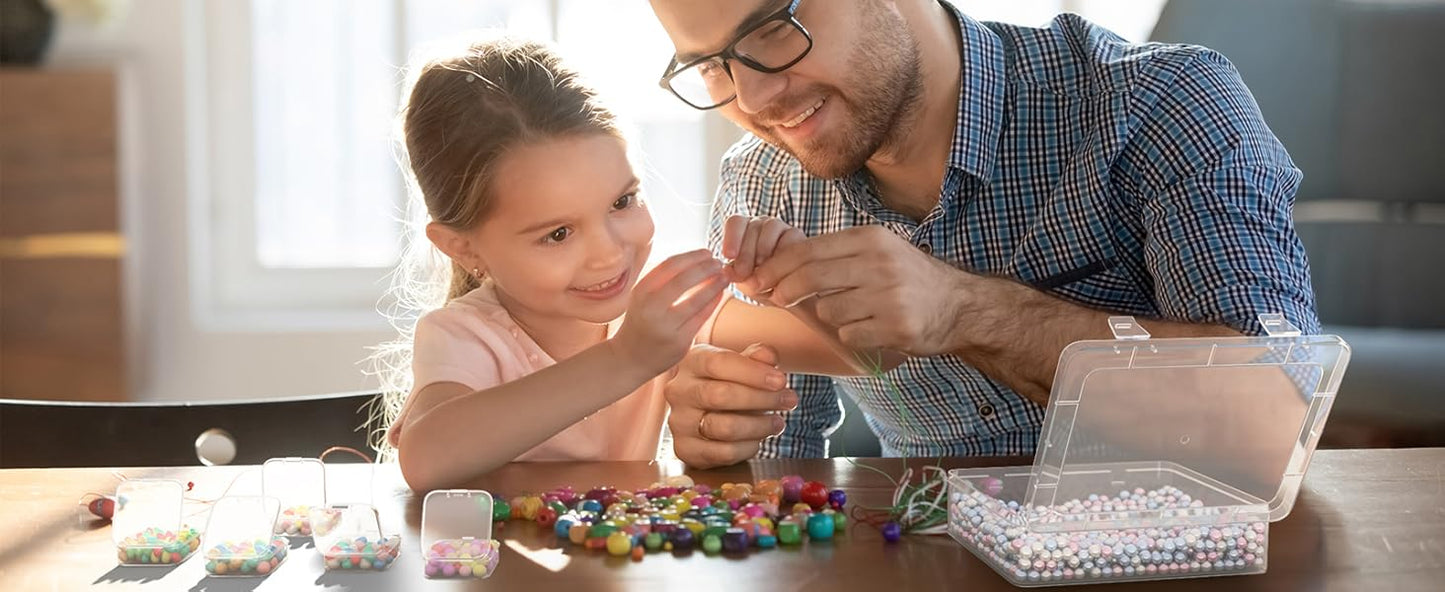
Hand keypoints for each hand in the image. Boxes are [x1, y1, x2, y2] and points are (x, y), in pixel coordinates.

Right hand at [611, 249, 727, 375]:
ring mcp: (665, 326)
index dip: (692, 256)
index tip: (707, 252)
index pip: (670, 265)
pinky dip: (713, 303)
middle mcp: (651, 307)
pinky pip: (701, 318)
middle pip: (684, 279)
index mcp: (641, 291)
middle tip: (719, 263)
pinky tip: (720, 294)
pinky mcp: (679, 342)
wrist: (630, 357)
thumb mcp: (643, 296)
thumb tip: (697, 259)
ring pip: (696, 300)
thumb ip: (663, 279)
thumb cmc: (642, 320)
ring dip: (714, 285)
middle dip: (706, 268)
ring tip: (724, 277)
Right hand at [665, 343, 798, 468]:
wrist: (702, 411)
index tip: (780, 381)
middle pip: (720, 395)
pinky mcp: (685, 449)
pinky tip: (758, 439)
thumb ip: (756, 357)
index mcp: (691, 362)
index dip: (753, 373)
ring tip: (778, 422)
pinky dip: (747, 447)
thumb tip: (769, 358)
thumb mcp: (741, 364)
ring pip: (724, 427)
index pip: (718, 363)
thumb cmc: (726, 382)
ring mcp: (679, 422)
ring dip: (759, 426)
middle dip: (761, 399)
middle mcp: (679, 391)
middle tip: (788, 400)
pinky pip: (723, 453)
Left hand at [720, 215, 804, 296]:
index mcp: (744, 230)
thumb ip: (735, 275)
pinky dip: (783, 253)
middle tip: (743, 273)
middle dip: (746, 252)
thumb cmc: (760, 284)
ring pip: (771, 226)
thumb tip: (728, 270)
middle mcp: (761, 225)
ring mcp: (780, 228)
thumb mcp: (745, 282)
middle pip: (752, 226)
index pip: (735, 223)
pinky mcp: (797, 235)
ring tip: (761, 271)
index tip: (728, 256)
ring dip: (764, 249)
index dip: (731, 237)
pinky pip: (790, 236)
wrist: (787, 292)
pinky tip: (780, 268)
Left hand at [751, 225, 972, 355]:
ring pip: (828, 311)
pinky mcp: (896, 326)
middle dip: (786, 290)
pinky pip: (849, 334)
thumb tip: (778, 267)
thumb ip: (835, 257)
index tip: (759, 280)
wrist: (961, 306)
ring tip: (854, 313)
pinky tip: (872, 329)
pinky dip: (852, 335)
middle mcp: (879, 263)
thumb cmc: (910, 279)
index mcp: (870, 239)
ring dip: (830, 317)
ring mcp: (889, 296)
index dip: (777, 267)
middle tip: (777, 299)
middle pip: (810, 277)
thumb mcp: (877, 252)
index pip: (808, 250)